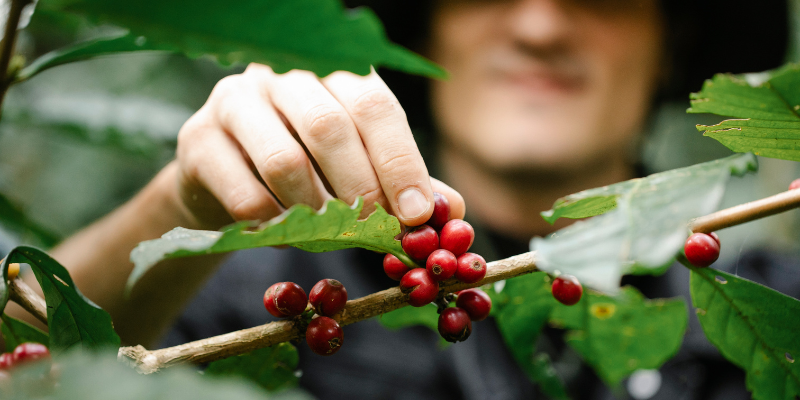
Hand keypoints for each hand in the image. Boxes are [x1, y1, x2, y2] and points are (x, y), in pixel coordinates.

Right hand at [173, 63, 464, 229]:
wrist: (224, 178)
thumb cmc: (305, 169)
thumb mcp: (359, 169)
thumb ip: (403, 184)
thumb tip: (452, 211)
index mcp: (333, 74)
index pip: (374, 106)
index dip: (400, 162)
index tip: (417, 214)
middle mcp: (283, 76)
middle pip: (329, 127)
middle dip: (361, 190)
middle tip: (377, 234)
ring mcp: (235, 101)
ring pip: (284, 161)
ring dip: (316, 211)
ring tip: (330, 237)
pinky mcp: (198, 139)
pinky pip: (244, 195)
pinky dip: (275, 227)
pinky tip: (286, 236)